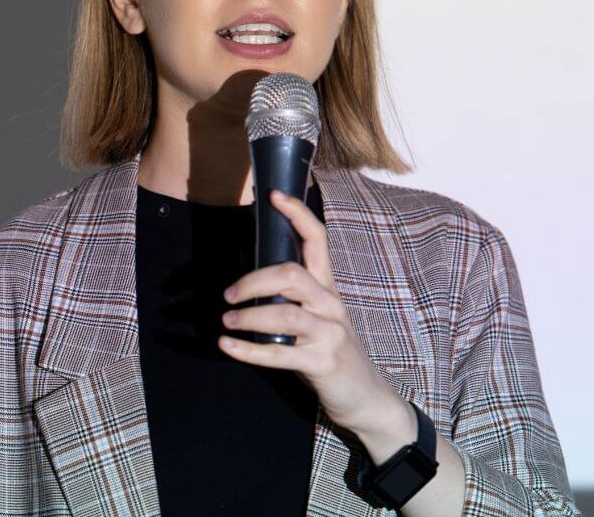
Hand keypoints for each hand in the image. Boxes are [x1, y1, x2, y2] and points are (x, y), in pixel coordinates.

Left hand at [216, 190, 408, 440]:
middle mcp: (331, 304)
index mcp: (328, 288)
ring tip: (226, 321)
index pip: (317, 240)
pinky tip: (227, 346)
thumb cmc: (332, 351)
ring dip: (249, 316)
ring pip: (285, 312)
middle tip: (228, 295)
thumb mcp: (319, 317)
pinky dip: (248, 350)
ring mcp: (330, 333)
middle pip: (292, 274)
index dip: (297, 214)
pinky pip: (279, 353)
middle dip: (254, 280)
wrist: (367, 398)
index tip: (273, 195)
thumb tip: (251, 281)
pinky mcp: (322, 363)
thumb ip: (294, 298)